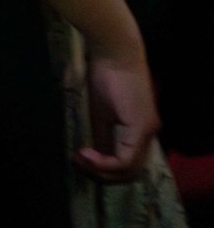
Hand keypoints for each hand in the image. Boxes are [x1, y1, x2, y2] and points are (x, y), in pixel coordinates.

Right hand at [74, 47, 159, 182]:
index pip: (126, 165)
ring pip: (128, 170)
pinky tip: (86, 154)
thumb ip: (103, 136)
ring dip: (102, 171)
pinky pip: (124, 159)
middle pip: (130, 173)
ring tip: (80, 159)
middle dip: (102, 175)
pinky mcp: (141, 127)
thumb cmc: (105, 74)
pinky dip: (104, 163)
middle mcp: (148, 135)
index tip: (79, 159)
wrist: (113, 51)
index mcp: (140, 131)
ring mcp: (147, 132)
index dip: (103, 169)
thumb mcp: (101, 113)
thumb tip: (94, 157)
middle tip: (79, 164)